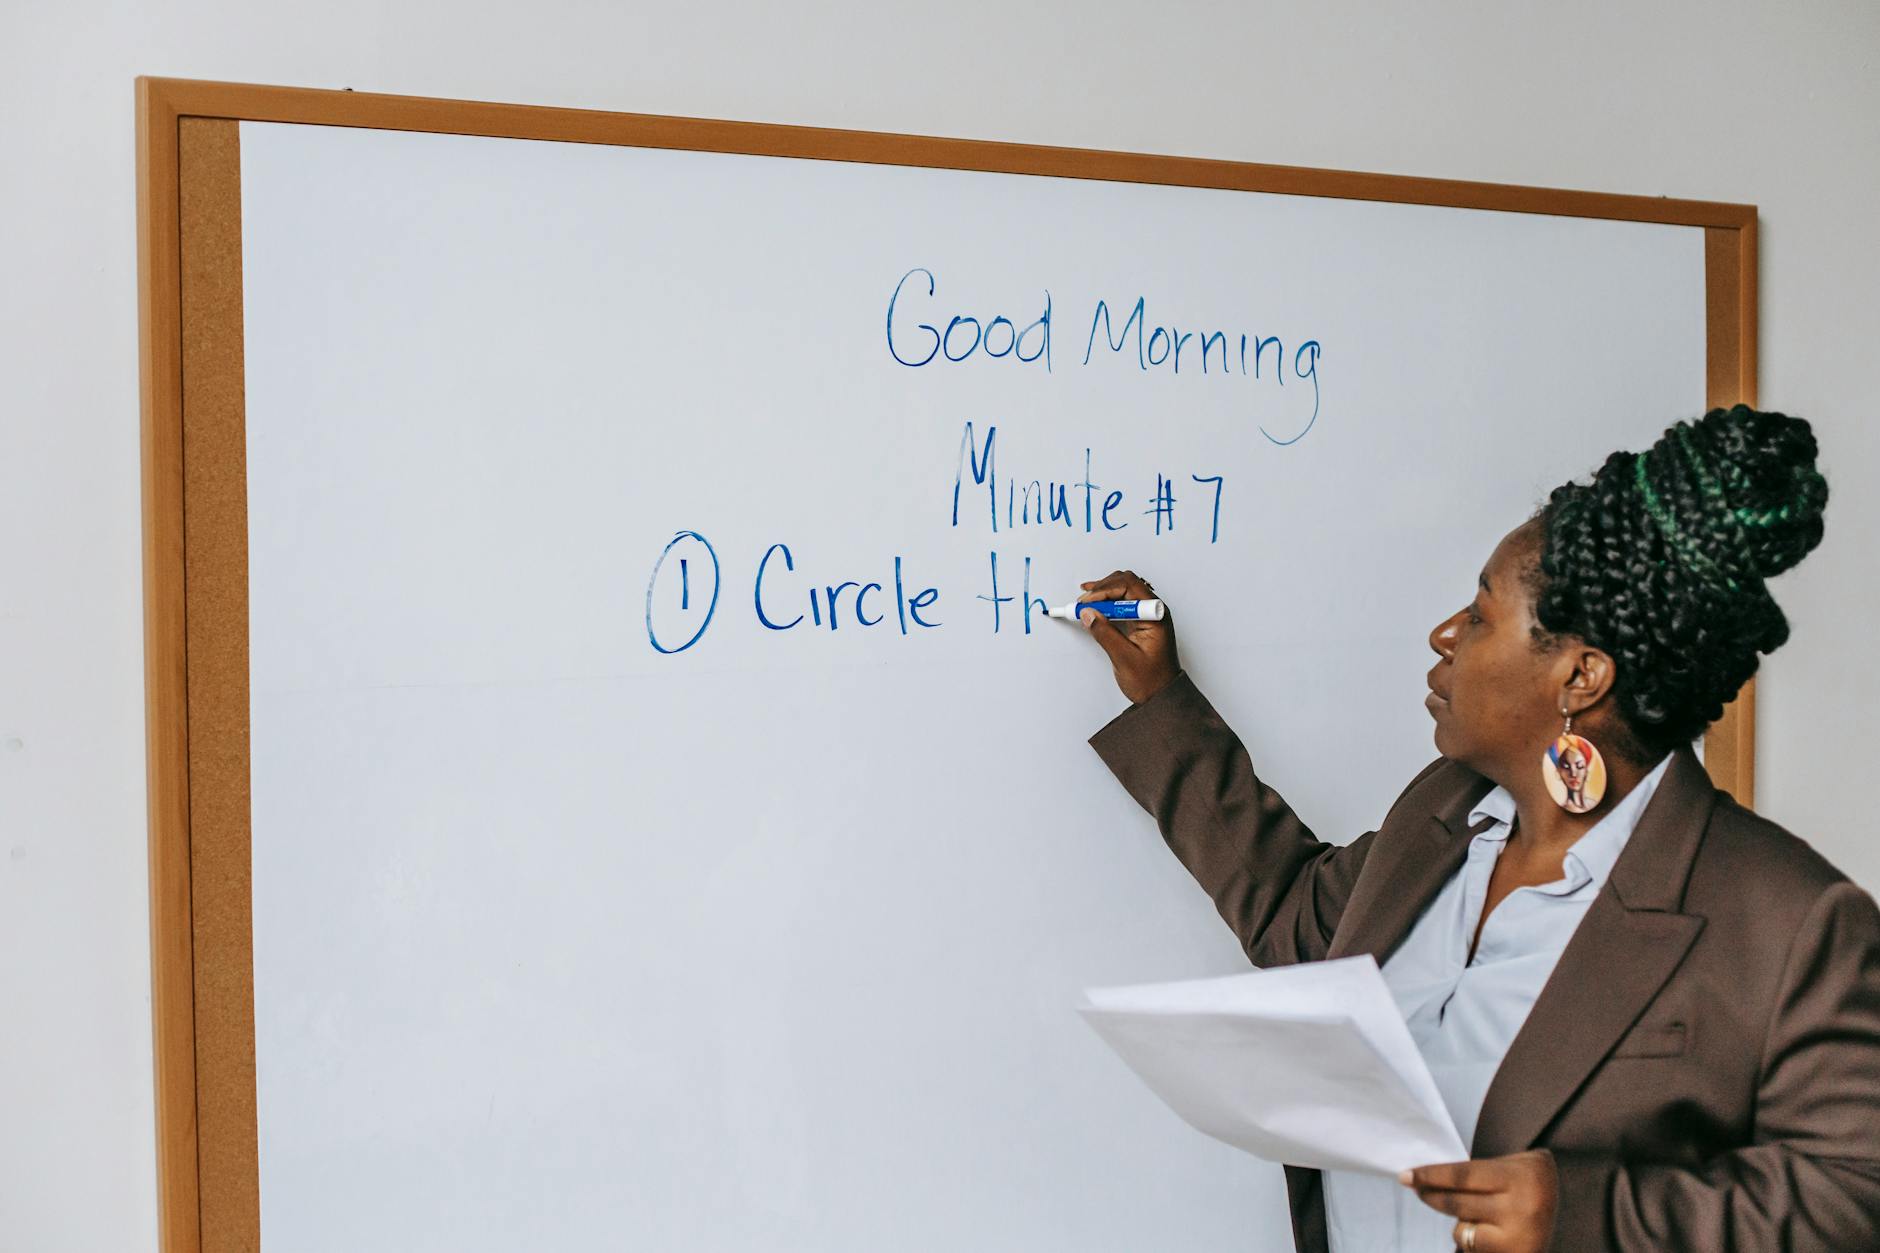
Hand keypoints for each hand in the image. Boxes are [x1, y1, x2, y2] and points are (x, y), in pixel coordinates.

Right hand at [1076, 570, 1179, 704]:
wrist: (1162, 696)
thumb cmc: (1151, 681)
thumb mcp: (1124, 658)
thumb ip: (1105, 633)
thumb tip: (1088, 614)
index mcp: (1155, 615)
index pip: (1129, 586)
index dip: (1104, 590)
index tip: (1086, 602)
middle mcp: (1153, 610)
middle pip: (1126, 583)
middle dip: (1101, 589)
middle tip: (1082, 603)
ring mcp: (1147, 615)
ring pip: (1123, 591)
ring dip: (1102, 594)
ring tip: (1084, 605)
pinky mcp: (1140, 622)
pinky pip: (1122, 603)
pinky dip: (1106, 603)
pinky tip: (1094, 609)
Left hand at [1401, 1151, 1558, 1251]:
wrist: (1575, 1206)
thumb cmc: (1529, 1179)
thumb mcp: (1510, 1164)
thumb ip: (1473, 1173)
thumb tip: (1424, 1179)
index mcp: (1519, 1177)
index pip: (1462, 1176)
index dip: (1430, 1176)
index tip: (1405, 1176)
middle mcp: (1522, 1208)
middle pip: (1457, 1203)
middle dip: (1431, 1195)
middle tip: (1414, 1186)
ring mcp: (1520, 1237)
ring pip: (1463, 1229)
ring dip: (1460, 1221)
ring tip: (1479, 1211)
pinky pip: (1475, 1247)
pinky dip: (1473, 1238)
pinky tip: (1488, 1230)